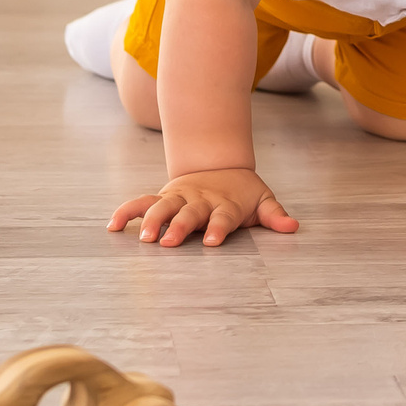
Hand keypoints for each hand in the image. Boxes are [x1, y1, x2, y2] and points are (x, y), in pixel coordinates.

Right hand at [109, 167, 297, 246]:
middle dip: (179, 227)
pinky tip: (112, 226)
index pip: (222, 217)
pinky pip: (141, 203)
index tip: (213, 242)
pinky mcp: (163, 196)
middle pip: (188, 214)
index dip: (218, 228)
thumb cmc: (242, 191)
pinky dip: (127, 212)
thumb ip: (274, 215)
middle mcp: (199, 201)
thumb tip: (293, 226)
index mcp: (224, 204)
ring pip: (162, 207)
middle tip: (169, 242)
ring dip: (151, 221)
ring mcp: (179, 197)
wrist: (219, 163)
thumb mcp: (262, 200)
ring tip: (142, 237)